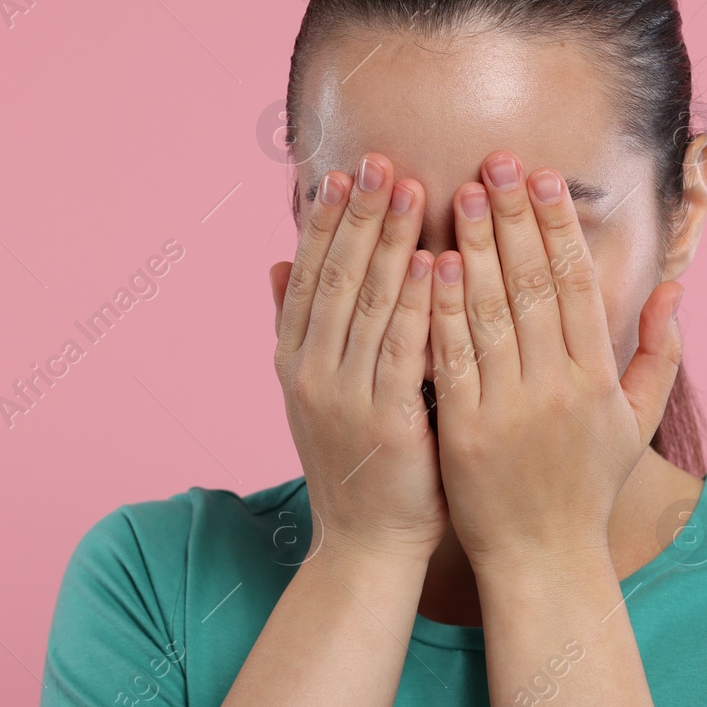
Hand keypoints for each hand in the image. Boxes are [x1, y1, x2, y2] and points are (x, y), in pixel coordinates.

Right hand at [270, 153, 447, 564]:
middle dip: (359, 215)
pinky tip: (432, 262)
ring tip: (411, 188)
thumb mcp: (315, 393)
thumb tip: (274, 262)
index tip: (344, 172)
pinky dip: (414, 302)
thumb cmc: (358, 464)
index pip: (308, 275)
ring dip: (388, 241)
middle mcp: (310, 373)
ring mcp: (343, 397)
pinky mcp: (385, 422)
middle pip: (334, 277)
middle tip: (381, 160)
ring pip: (366, 303)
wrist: (367, 547)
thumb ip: (299, 327)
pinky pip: (401, 349)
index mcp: (293, 361)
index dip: (325, 221)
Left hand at [427, 151, 684, 576]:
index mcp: (597, 377)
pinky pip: (451, 359)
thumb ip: (658, 353)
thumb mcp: (637, 422)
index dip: (559, 225)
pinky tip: (431, 263)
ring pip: (491, 312)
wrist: (545, 560)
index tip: (543, 176)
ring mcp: (510, 409)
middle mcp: (558, 386)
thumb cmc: (589, 487)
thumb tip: (673, 290)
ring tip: (460, 192)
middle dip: (514, 217)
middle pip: (534, 284)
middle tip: (494, 159)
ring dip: (476, 246)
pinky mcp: (465, 432)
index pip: (576, 283)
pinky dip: (442, 309)